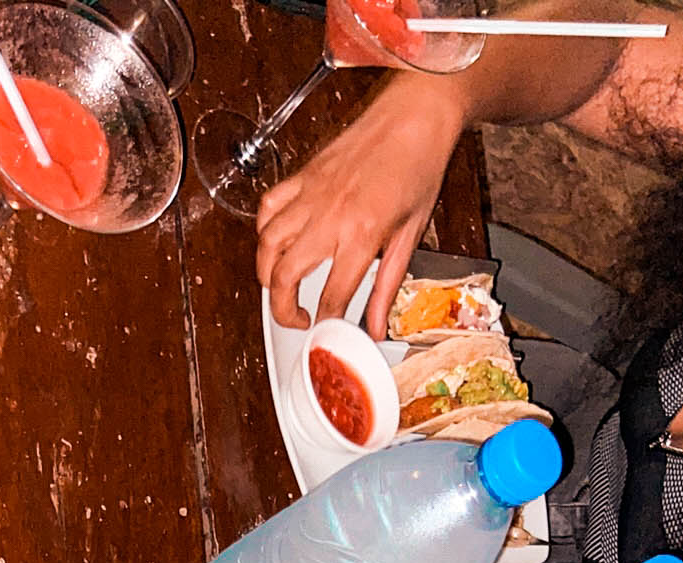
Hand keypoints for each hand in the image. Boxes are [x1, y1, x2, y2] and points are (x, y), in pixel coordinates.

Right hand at [256, 76, 463, 336]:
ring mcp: (311, 195)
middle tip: (295, 318)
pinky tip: (275, 242)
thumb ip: (388, 285)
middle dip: (283, 309)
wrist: (415, 115)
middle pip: (285, 276)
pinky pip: (268, 208)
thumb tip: (377, 325)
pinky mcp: (303, 175)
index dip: (326, 321)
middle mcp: (330, 216)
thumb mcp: (411, 234)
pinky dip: (264, 230)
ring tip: (278, 287)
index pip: (332, 295)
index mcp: (362, 234)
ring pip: (267, 245)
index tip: (326, 328)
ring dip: (266, 274)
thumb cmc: (419, 166)